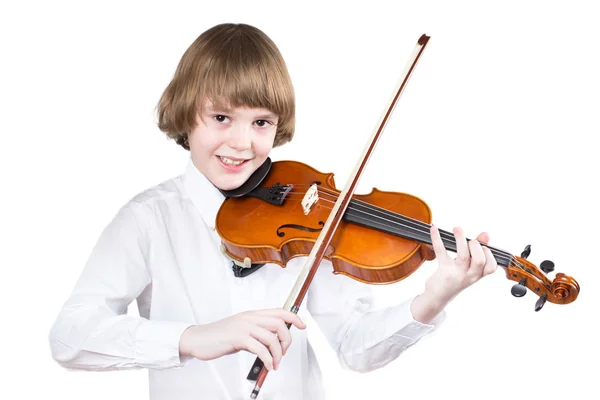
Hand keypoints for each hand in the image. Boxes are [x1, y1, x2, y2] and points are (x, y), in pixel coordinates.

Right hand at [179, 308, 305, 370]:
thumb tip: (272, 343)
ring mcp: (244, 327)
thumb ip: (256, 334)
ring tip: (274, 364)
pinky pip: (260, 348)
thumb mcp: (241, 331)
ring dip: (277, 354)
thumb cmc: (219, 337)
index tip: (302, 325)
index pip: (279, 311)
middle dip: (287, 340)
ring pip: (272, 337)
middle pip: (279, 323)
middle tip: (283, 353)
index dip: (294, 317)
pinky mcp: (238, 338)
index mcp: (252, 314)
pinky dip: (268, 359)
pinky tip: (267, 366)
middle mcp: (250, 318)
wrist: (198, 339)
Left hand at [411, 226, 497, 323]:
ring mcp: (457, 274)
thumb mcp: (469, 268)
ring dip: (460, 238)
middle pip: (479, 260)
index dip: (489, 255)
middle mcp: (469, 276)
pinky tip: (434, 229)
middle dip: (476, 245)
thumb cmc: (455, 279)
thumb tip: (485, 234)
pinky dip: (437, 238)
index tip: (483, 246)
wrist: (438, 297)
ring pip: (463, 255)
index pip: (491, 267)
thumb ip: (478, 251)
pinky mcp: (443, 271)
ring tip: (457, 228)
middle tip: (470, 240)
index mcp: (477, 275)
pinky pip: (441, 251)